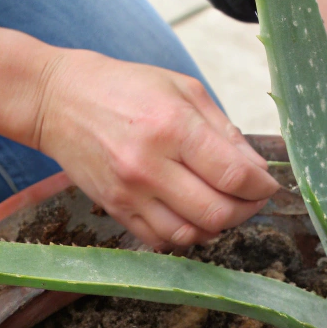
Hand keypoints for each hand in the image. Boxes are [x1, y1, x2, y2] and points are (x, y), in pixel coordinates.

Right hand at [33, 48, 278, 248]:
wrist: (58, 100)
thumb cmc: (125, 87)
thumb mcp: (182, 90)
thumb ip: (224, 131)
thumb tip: (258, 170)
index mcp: (173, 127)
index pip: (234, 175)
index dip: (262, 188)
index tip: (269, 185)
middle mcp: (150, 165)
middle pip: (216, 212)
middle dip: (245, 210)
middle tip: (251, 198)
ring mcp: (129, 192)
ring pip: (190, 234)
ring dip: (216, 227)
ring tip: (222, 207)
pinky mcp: (114, 209)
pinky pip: (160, 240)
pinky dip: (184, 235)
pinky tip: (191, 215)